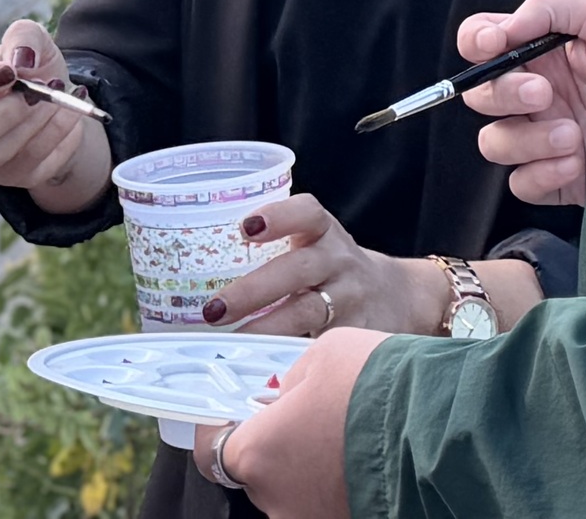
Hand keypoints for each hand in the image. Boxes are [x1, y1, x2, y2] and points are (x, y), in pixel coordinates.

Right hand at [0, 19, 110, 213]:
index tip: (9, 72)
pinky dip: (56, 134)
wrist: (55, 99)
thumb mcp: (29, 39)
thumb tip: (21, 61)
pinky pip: (31, 163)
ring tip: (59, 94)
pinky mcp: (10, 177)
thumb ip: (23, 37)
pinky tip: (69, 113)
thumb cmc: (30, 66)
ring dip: (36, 121)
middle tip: (37, 90)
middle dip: (6, 112)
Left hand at [196, 328, 378, 518]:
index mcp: (257, 453)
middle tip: (305, 414)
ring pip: (298, 488)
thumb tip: (282, 397)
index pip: (213, 450)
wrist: (441, 425)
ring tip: (346, 432)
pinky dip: (340, 480)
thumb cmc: (375, 385)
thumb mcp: (321, 357)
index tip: (228, 415)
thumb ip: (289, 383)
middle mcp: (277, 500)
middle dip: (276, 444)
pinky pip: (329, 500)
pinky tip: (366, 454)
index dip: (219, 429)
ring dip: (311, 465)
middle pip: (259, 471)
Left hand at [200, 194, 450, 336]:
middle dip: (254, 290)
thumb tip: (187, 275)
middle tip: (214, 309)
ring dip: (266, 329)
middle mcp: (339, 261)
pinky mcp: (355, 336)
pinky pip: (320, 348)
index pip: (306, 213)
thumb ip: (270, 250)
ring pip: (308, 313)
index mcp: (324, 232)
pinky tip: (263, 371)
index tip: (245, 227)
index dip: (278, 217)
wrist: (398, 296)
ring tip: (231, 344)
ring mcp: (349, 300)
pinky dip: (291, 360)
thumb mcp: (313, 245)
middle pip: (298, 269)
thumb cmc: (329, 269)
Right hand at [460, 0, 585, 206]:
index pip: (482, 41)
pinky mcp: (561, 177)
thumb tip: (502, 30)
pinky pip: (523, 183)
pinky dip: (542, 174)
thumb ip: (548, 9)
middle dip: (505, 93)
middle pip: (481, 95)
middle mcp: (539, 93)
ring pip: (495, 143)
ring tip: (571, 134)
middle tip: (544, 92)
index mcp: (542, 49)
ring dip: (525, 139)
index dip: (476, 42)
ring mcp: (546, 136)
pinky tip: (577, 161)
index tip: (493, 45)